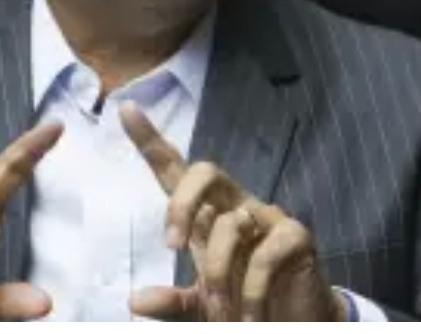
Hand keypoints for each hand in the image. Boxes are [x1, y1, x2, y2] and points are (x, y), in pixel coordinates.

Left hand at [119, 102, 343, 321]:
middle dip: (181, 204)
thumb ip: (171, 302)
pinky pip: (267, 253)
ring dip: (219, 272)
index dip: (150, 140)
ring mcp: (268, 218)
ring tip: (221, 314)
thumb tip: (135, 300)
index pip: (177, 170)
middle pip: (205, 171)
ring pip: (231, 223)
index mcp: (208, 215)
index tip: (124, 108)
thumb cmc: (243, 302)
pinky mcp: (296, 237)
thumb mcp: (201, 306)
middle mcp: (236, 206)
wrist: (296, 323)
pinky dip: (252, 289)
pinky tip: (251, 315)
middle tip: (172, 246)